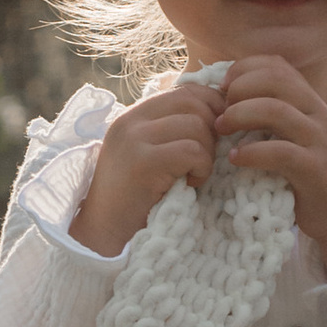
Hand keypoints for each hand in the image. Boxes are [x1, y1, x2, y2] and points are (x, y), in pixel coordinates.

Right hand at [71, 71, 223, 253]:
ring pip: (196, 126)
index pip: (185, 90)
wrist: (105, 236)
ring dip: (206, 154)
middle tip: (204, 159)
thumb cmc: (136, 201)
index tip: (216, 135)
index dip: (211, 107)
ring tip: (193, 175)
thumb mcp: (151, 155)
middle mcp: (131, 121)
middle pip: (193, 103)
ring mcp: (135, 139)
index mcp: (134, 116)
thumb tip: (221, 112)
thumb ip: (173, 132)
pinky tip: (190, 184)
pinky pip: (192, 150)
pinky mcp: (143, 161)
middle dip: (211, 131)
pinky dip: (201, 168)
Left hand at [217, 57, 326, 262]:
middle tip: (219, 112)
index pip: (278, 65)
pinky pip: (280, 152)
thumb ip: (270, 116)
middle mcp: (317, 113)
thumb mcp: (292, 136)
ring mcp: (319, 139)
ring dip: (240, 115)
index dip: (244, 69)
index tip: (222, 89)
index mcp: (309, 101)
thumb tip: (225, 100)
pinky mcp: (315, 168)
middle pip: (276, 80)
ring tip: (221, 131)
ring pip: (276, 110)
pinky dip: (251, 152)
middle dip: (239, 89)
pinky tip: (235, 158)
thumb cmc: (308, 175)